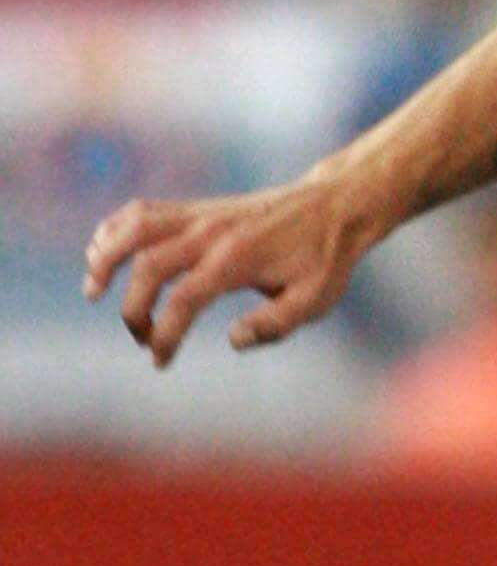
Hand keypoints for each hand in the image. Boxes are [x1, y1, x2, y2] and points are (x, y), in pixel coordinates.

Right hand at [82, 176, 374, 368]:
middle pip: (148, 265)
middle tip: (140, 338)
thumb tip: (231, 339)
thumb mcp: (316, 299)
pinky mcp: (196, 208)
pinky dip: (115, 229)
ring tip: (93, 290)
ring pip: (134, 227)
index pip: (184, 299)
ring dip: (105, 257)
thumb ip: (275, 325)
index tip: (160, 359)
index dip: (164, 334)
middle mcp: (212, 233)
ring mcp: (201, 215)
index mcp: (238, 259)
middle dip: (132, 308)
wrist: (335, 205)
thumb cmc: (325, 258)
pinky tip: (104, 253)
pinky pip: (143, 211)